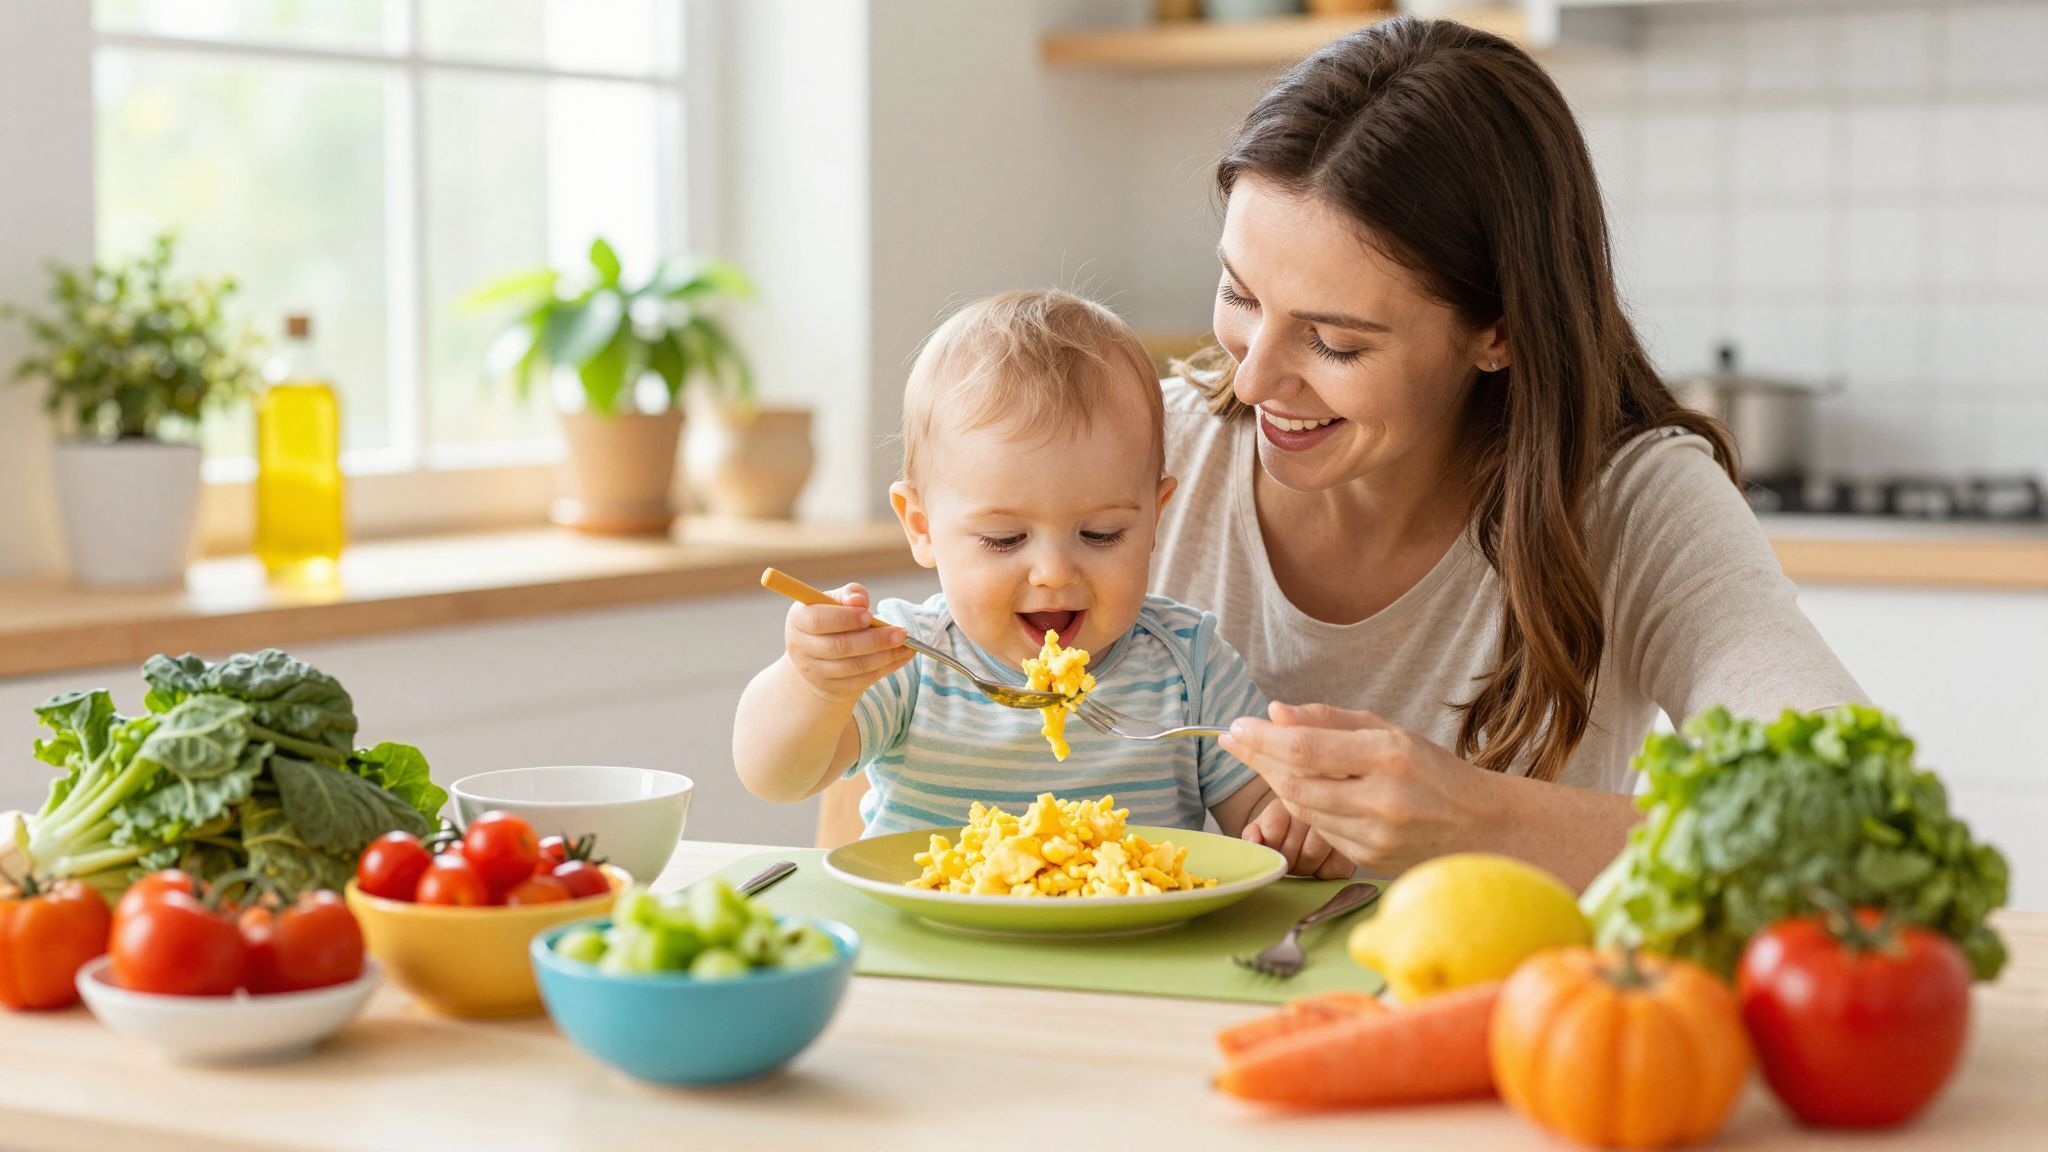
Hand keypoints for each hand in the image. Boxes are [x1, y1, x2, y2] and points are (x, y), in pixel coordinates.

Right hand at [783, 583, 913, 703]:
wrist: (819, 654)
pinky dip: (885, 669)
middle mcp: (800, 647)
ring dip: (884, 657)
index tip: (870, 615)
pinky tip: (901, 657)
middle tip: (901, 633)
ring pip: (853, 667)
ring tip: (907, 646)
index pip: (818, 620)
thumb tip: (858, 600)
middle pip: (838, 647)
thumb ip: (850, 595)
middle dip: (874, 641)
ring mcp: (814, 672)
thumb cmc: (832, 618)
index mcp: (798, 619)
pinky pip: (861, 680)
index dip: (845, 618)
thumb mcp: (836, 600)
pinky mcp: (830, 688)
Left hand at [1219, 702, 1500, 875]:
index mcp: (1389, 757)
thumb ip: (1330, 721)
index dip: (1263, 740)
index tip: (1235, 728)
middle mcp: (1381, 800)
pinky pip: (1320, 830)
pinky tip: (1297, 789)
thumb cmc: (1436, 772)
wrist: (1485, 829)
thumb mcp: (1390, 732)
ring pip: (1302, 810)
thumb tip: (1275, 712)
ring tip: (1261, 759)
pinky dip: (1304, 808)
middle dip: (1258, 760)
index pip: (1306, 749)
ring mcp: (1375, 836)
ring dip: (1276, 783)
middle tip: (1234, 741)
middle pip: (1295, 783)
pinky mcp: (1370, 860)